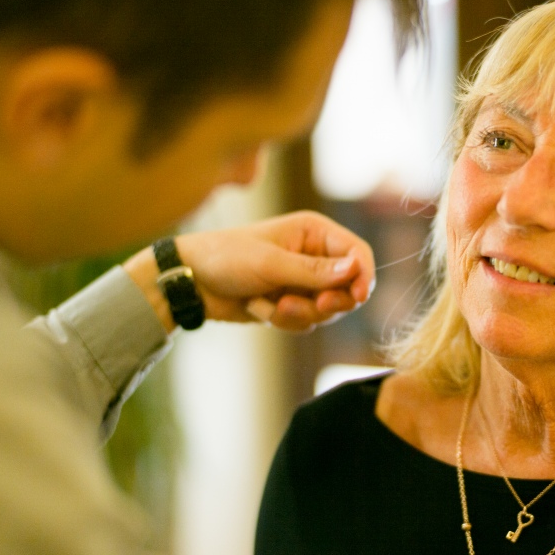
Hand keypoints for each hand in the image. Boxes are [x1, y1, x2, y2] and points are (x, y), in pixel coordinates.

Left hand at [124, 211, 374, 332]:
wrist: (191, 282)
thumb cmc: (226, 258)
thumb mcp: (270, 263)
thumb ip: (313, 272)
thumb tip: (354, 270)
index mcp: (314, 232)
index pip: (357, 253)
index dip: (363, 275)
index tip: (357, 297)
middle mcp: (314, 255)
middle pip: (348, 287)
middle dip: (327, 302)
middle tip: (310, 306)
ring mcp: (303, 282)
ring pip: (327, 310)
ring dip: (298, 314)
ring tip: (269, 305)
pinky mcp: (291, 303)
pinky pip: (305, 322)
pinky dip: (282, 320)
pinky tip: (257, 307)